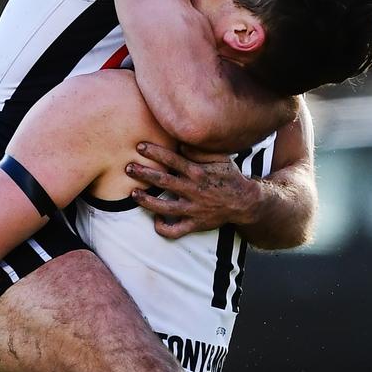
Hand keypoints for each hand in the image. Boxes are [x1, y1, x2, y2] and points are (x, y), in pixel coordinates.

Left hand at [126, 142, 258, 237]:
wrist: (244, 202)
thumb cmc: (228, 177)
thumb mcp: (220, 158)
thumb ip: (199, 150)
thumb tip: (180, 141)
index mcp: (198, 173)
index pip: (172, 160)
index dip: (154, 152)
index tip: (140, 147)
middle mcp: (194, 191)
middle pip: (163, 181)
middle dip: (144, 174)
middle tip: (128, 168)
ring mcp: (193, 210)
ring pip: (164, 208)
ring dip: (146, 201)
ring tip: (134, 194)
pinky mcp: (195, 224)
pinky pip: (175, 231)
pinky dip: (162, 227)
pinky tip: (155, 219)